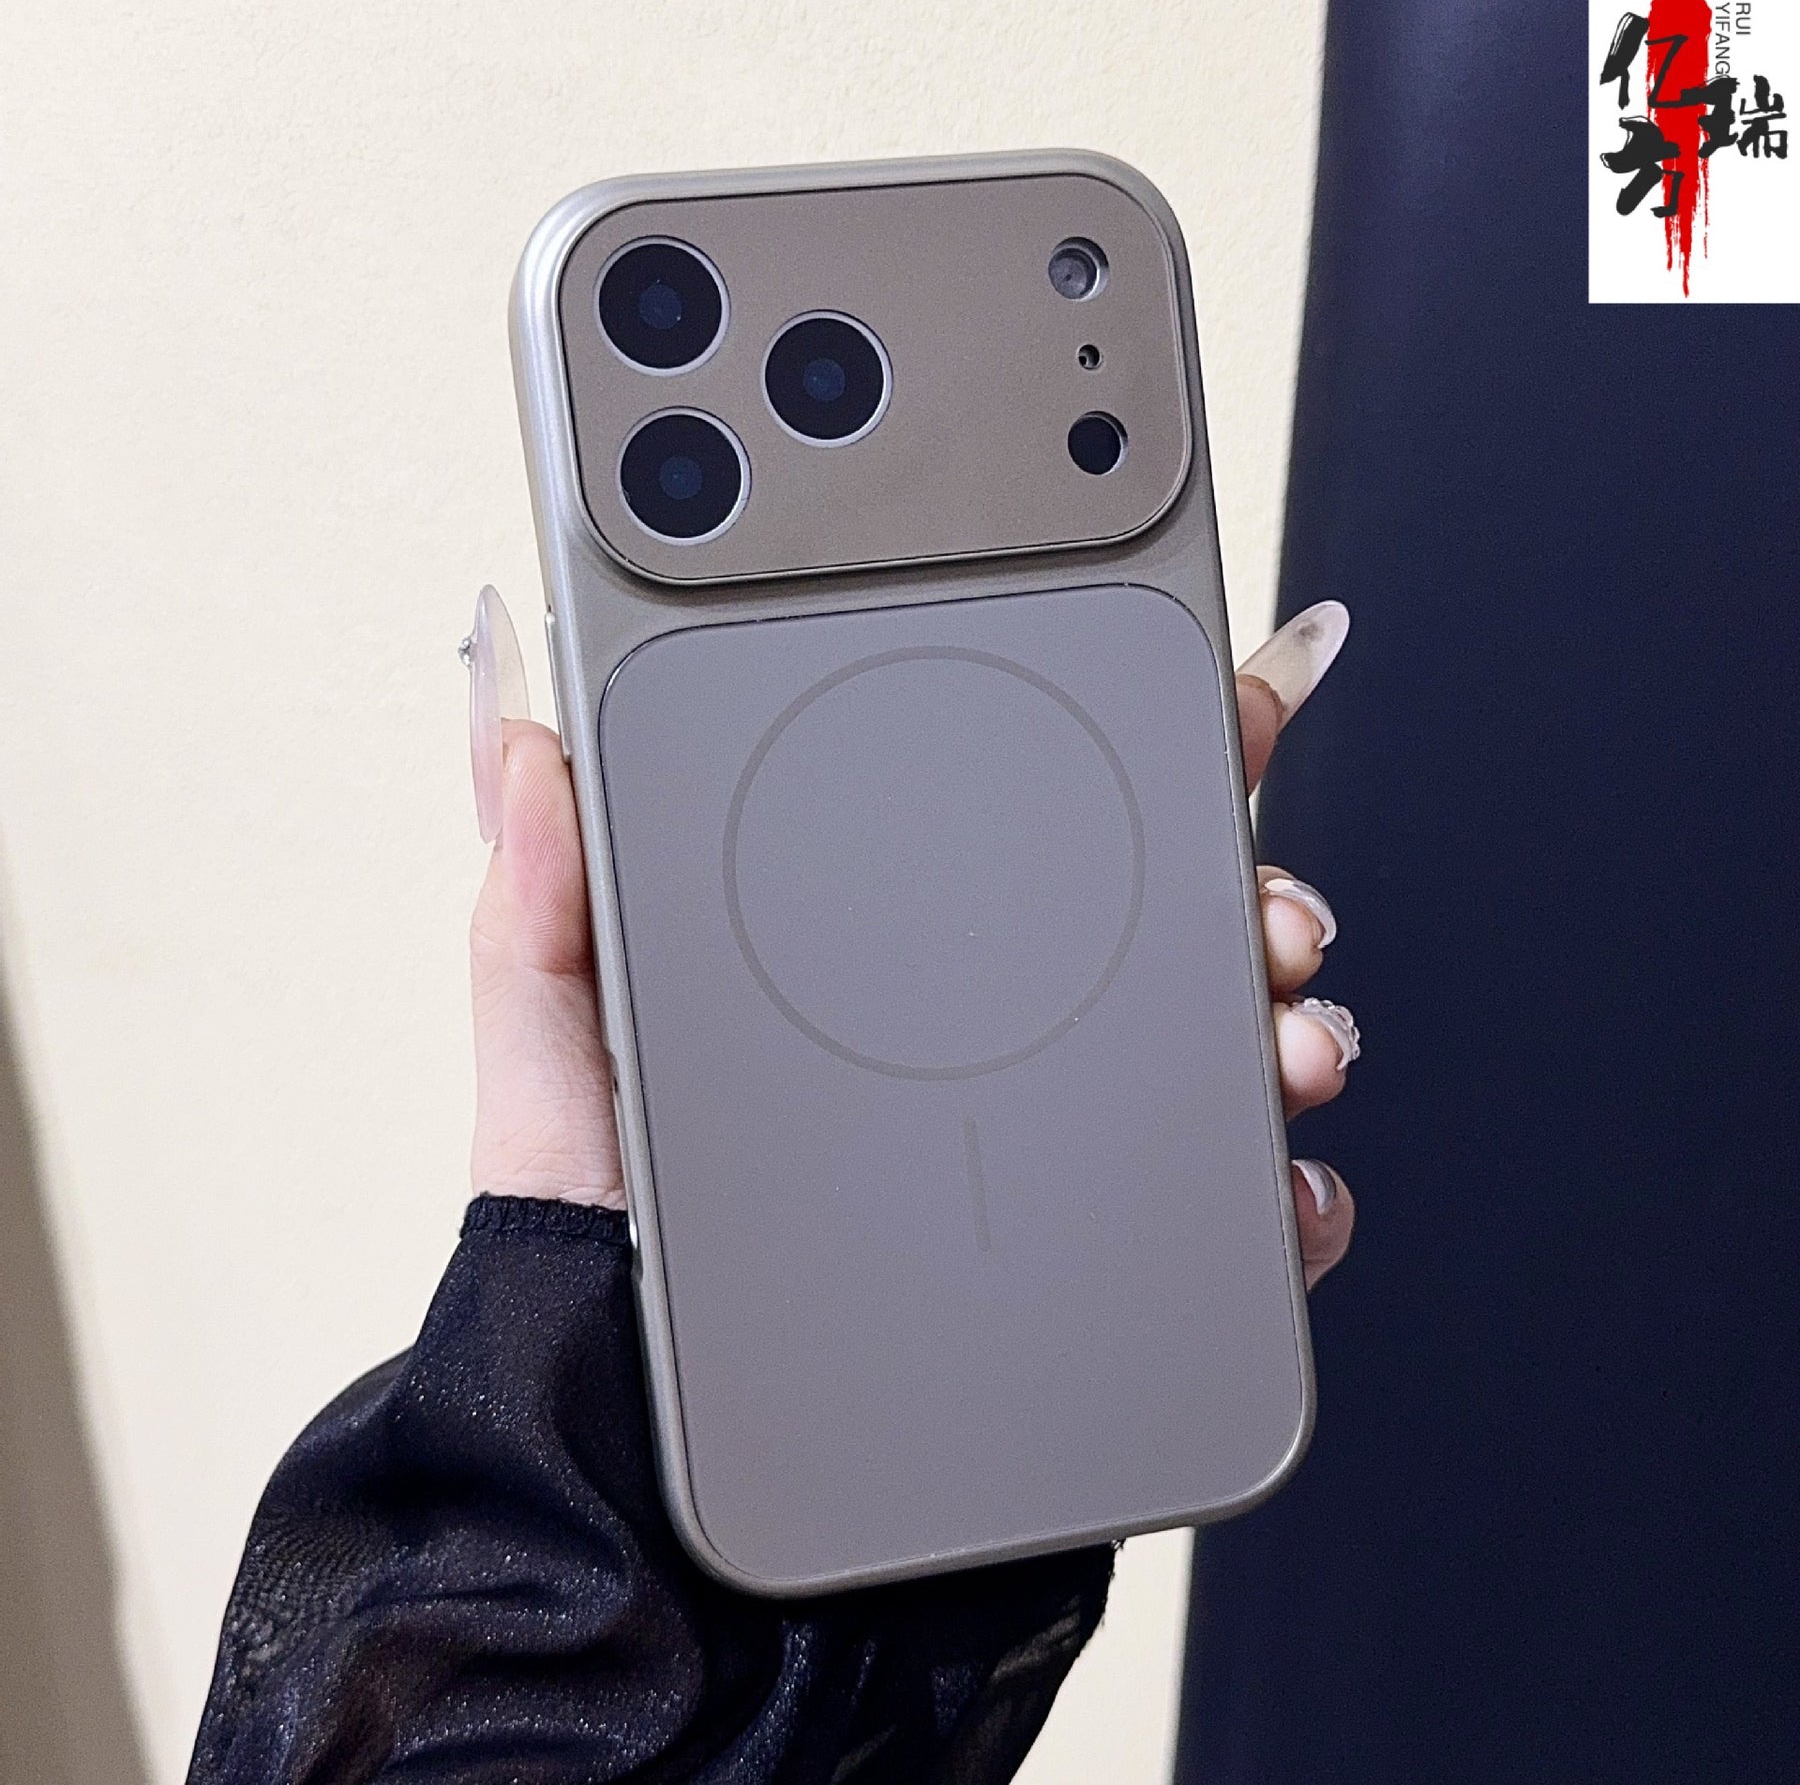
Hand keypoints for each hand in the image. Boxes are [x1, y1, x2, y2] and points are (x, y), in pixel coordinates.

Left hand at [465, 591, 1356, 1288]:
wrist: (645, 1467)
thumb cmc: (594, 1253)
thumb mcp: (555, 1058)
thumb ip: (538, 902)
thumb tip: (522, 734)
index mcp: (877, 965)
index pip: (1023, 826)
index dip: (1139, 755)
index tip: (1221, 711)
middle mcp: (973, 1050)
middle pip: (1156, 930)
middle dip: (1249, 895)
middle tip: (1266, 910)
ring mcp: (1039, 1159)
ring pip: (1209, 1061)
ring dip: (1283, 1031)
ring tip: (1281, 1042)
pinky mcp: (1084, 1276)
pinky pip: (1218, 1224)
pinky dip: (1283, 1201)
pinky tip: (1280, 1188)